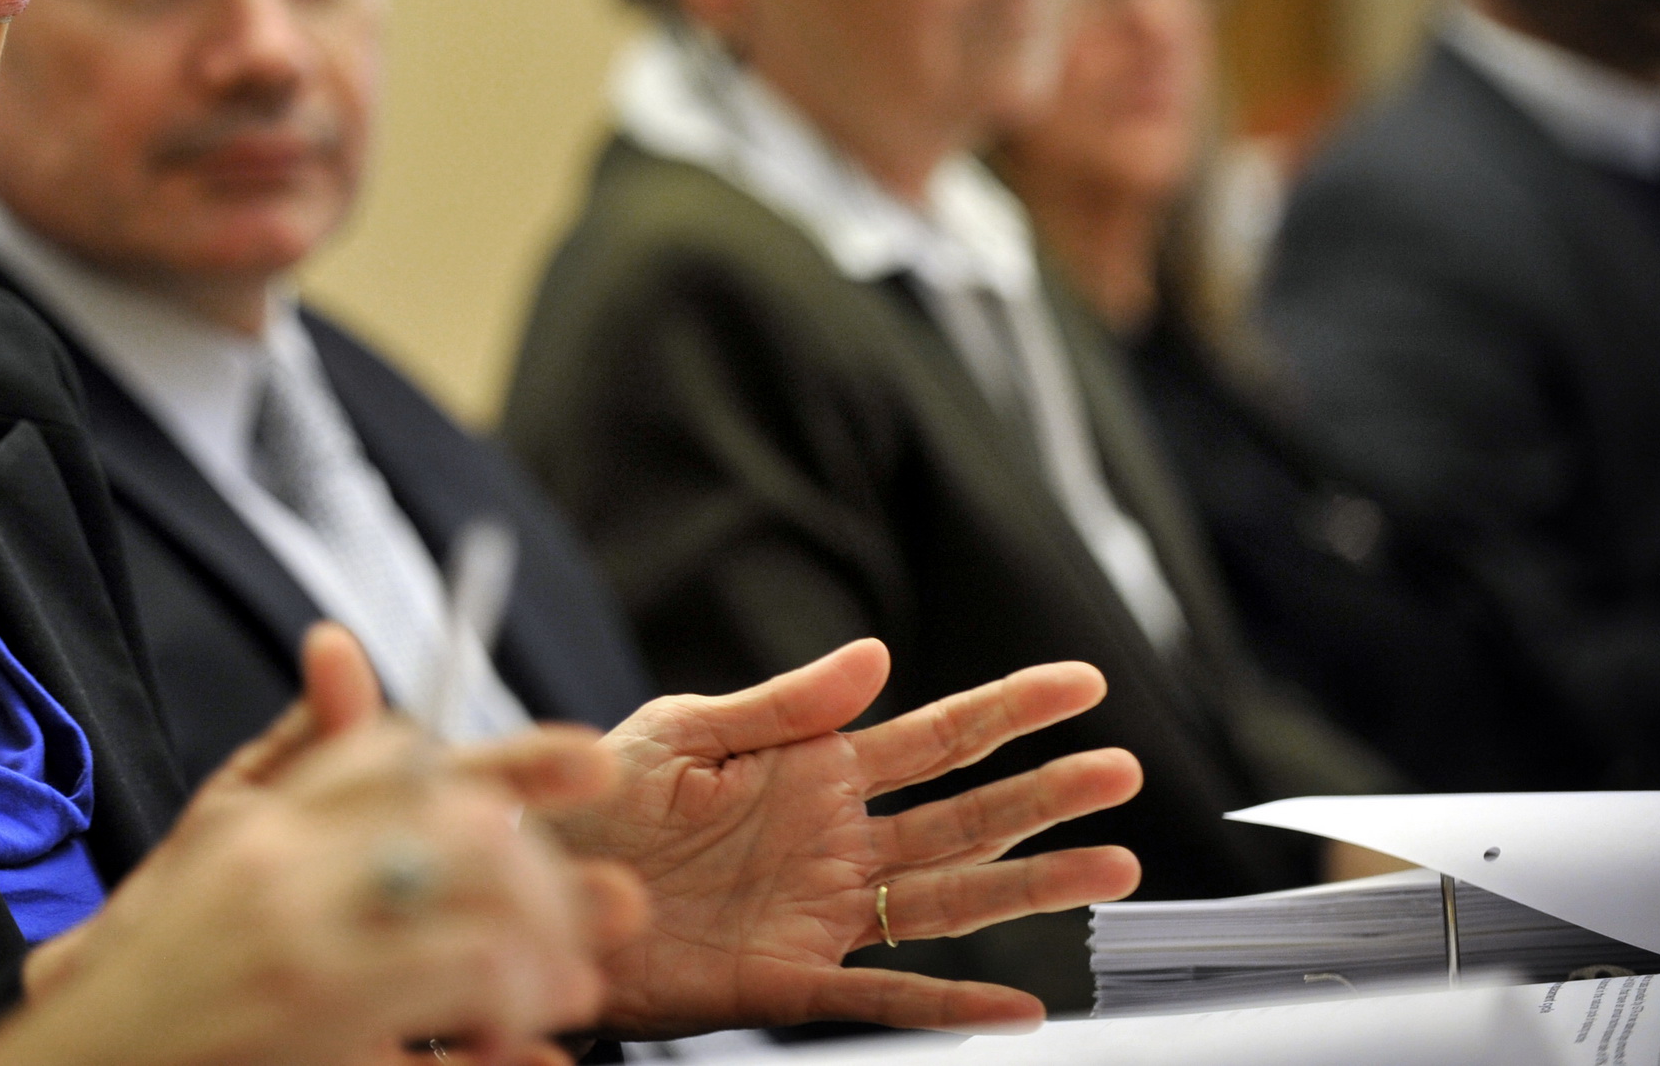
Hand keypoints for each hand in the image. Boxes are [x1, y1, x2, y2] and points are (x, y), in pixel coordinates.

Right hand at [3, 626, 643, 1065]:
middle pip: (457, 845)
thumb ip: (296, 748)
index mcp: (268, 825)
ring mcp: (304, 983)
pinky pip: (431, 1065)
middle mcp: (286, 890)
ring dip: (538, 965)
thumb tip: (339, 643)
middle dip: (547, 874)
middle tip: (607, 902)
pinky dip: (497, 1063)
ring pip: (465, 950)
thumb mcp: (215, 830)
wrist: (79, 1048)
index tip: (593, 768)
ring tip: (578, 983)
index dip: (511, 764)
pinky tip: (535, 1058)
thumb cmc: (158, 938)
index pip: (405, 762)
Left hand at [555, 639, 1143, 1035]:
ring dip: (1031, 885)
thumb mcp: (686, 731)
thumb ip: (785, 702)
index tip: (1083, 685)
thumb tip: (878, 653)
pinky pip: (885, 996)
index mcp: (814, 768)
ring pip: (951, 898)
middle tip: (1123, 773)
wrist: (536, 881)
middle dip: (1045, 794)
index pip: (933, 734)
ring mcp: (822, 911)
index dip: (1009, 710)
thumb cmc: (601, 798)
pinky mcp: (788, 979)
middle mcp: (836, 840)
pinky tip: (1022, 1006)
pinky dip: (953, 1004)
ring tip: (1115, 866)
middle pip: (965, 815)